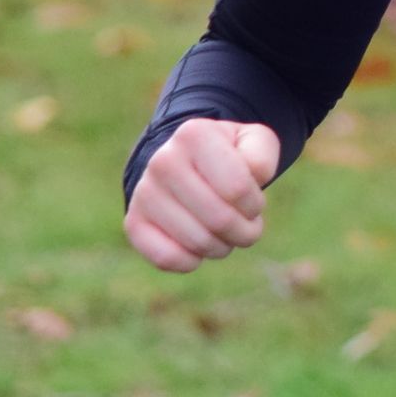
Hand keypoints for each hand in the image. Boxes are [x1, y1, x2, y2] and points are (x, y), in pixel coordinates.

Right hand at [123, 118, 280, 272]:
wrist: (187, 164)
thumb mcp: (254, 142)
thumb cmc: (229, 156)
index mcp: (195, 135)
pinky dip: (192, 261)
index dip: (254, 205)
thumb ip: (261, 156)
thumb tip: (251, 176)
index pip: (237, 189)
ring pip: (197, 242)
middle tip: (247, 226)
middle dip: (245, 232)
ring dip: (222, 247)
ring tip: (225, 233)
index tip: (253, 201)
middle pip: (220, 220)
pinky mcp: (134, 222)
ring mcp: (144, 192)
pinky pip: (167, 259)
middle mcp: (163, 161)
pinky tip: (199, 248)